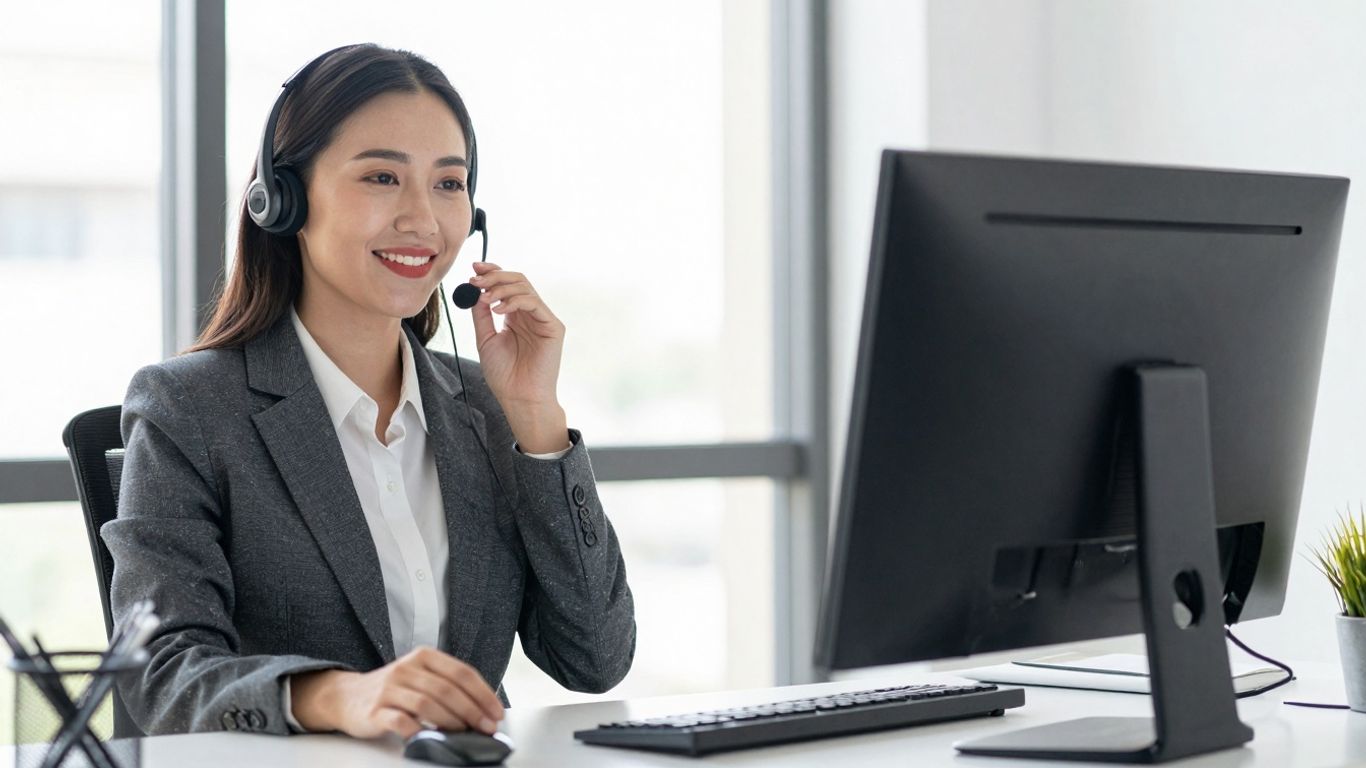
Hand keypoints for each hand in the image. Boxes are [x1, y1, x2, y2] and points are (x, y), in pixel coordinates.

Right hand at [291, 647, 503, 738]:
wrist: (347, 697)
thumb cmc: (394, 690)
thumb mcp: (420, 677)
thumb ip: (447, 686)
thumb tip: (483, 710)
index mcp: (424, 657)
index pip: (461, 673)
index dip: (483, 694)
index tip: (497, 713)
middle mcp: (407, 668)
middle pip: (447, 689)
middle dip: (473, 710)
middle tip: (486, 728)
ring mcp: (389, 688)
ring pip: (427, 703)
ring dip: (451, 721)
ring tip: (463, 733)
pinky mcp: (375, 710)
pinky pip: (401, 721)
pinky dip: (419, 731)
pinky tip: (430, 738)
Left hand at [467, 261, 569, 452]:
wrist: (518, 397)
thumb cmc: (504, 375)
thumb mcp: (485, 338)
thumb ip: (481, 314)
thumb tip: (473, 290)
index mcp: (515, 315)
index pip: (507, 285)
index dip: (492, 272)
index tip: (474, 269)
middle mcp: (530, 314)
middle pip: (517, 280)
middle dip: (494, 276)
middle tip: (476, 280)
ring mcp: (543, 319)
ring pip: (525, 288)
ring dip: (501, 288)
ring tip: (484, 298)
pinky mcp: (553, 327)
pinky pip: (534, 303)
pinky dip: (514, 300)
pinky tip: (498, 309)